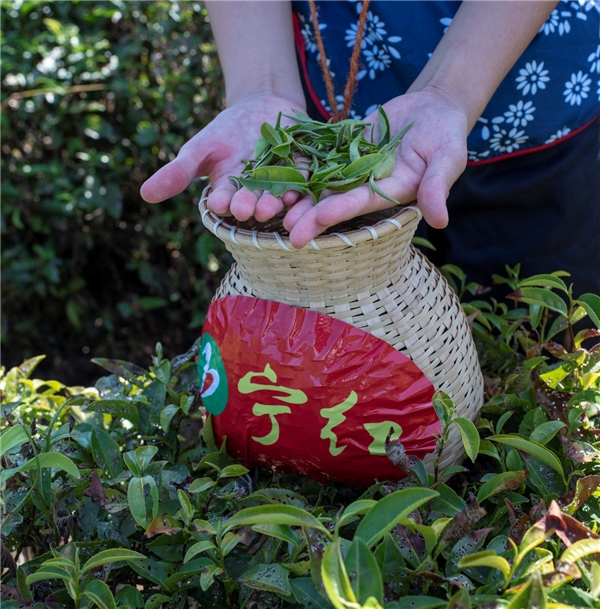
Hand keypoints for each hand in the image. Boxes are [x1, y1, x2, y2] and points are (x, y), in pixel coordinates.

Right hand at [140, 94, 305, 221]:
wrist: (262, 106)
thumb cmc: (226, 132)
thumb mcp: (199, 149)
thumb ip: (178, 172)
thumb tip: (145, 194)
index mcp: (230, 194)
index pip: (224, 200)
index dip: (222, 201)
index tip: (218, 201)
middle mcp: (256, 195)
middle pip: (253, 202)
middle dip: (250, 205)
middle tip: (248, 208)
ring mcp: (282, 185)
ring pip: (279, 196)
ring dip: (276, 201)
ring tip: (272, 204)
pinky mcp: (304, 173)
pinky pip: (304, 179)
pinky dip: (301, 182)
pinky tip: (299, 185)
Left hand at [282, 88, 469, 247]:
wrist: (432, 107)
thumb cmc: (446, 134)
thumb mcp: (449, 157)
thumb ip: (439, 186)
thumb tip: (441, 221)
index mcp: (392, 193)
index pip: (363, 203)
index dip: (341, 210)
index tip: (319, 218)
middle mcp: (369, 186)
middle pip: (336, 202)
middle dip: (312, 218)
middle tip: (288, 234)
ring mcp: (354, 169)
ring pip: (322, 185)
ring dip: (300, 199)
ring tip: (273, 210)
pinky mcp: (344, 150)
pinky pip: (320, 158)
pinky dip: (300, 167)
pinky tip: (275, 175)